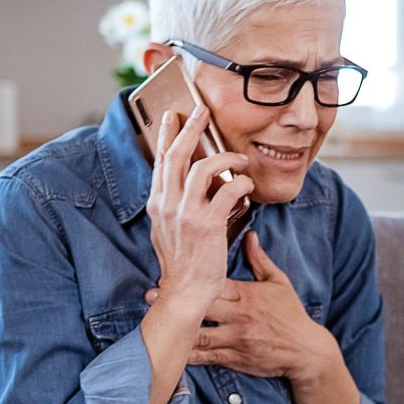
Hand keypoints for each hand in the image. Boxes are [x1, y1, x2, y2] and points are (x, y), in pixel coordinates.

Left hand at [145, 232, 339, 381]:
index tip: (170, 271)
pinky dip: (188, 354)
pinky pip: (207, 357)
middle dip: (177, 300)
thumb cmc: (291, 314)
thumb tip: (249, 234)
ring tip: (155, 321)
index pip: (215, 281)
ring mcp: (235, 339)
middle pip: (202, 306)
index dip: (192, 276)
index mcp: (246, 294)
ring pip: (200, 334)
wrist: (306, 351)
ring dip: (177, 327)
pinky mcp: (234, 358)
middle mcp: (238, 316)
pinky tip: (172, 349)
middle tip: (150, 294)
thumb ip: (259, 260)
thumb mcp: (279, 282)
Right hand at [146, 105, 254, 311]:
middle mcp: (167, 204)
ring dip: (224, 157)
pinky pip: (227, 190)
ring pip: (201, 168)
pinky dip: (240, 183)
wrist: (184, 292)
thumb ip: (173, 204)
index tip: (173, 116)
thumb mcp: (167, 228)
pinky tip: (247, 184)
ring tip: (240, 157)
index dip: (166, 135)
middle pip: (176, 155)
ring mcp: (185, 213)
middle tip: (202, 111)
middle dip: (190, 128)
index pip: (160, 161)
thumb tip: (188, 182)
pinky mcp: (207, 223)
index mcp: (157, 203)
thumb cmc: (181, 262)